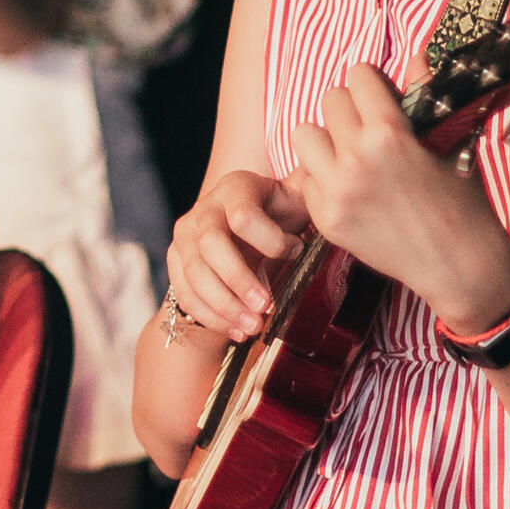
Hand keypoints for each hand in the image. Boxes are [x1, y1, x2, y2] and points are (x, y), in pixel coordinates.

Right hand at [167, 171, 308, 343]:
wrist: (239, 231)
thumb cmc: (276, 215)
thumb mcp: (293, 199)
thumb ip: (310, 189)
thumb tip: (333, 177)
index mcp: (235, 188)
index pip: (243, 216)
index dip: (271, 241)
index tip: (297, 252)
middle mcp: (205, 209)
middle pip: (210, 244)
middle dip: (239, 280)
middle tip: (266, 306)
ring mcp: (185, 236)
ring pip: (194, 273)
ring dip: (225, 306)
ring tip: (254, 327)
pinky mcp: (176, 263)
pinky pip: (185, 294)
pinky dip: (211, 317)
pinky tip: (237, 331)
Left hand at [288, 63, 509, 328]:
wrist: (461, 265)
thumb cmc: (464, 201)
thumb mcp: (450, 140)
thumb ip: (425, 95)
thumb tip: (416, 55)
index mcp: (389, 134)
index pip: (356, 76)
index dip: (372, 82)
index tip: (382, 96)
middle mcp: (355, 159)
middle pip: (329, 100)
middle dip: (350, 107)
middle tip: (369, 126)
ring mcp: (335, 192)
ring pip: (304, 134)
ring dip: (326, 138)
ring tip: (350, 153)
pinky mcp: (325, 219)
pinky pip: (306, 177)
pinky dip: (322, 178)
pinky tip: (351, 189)